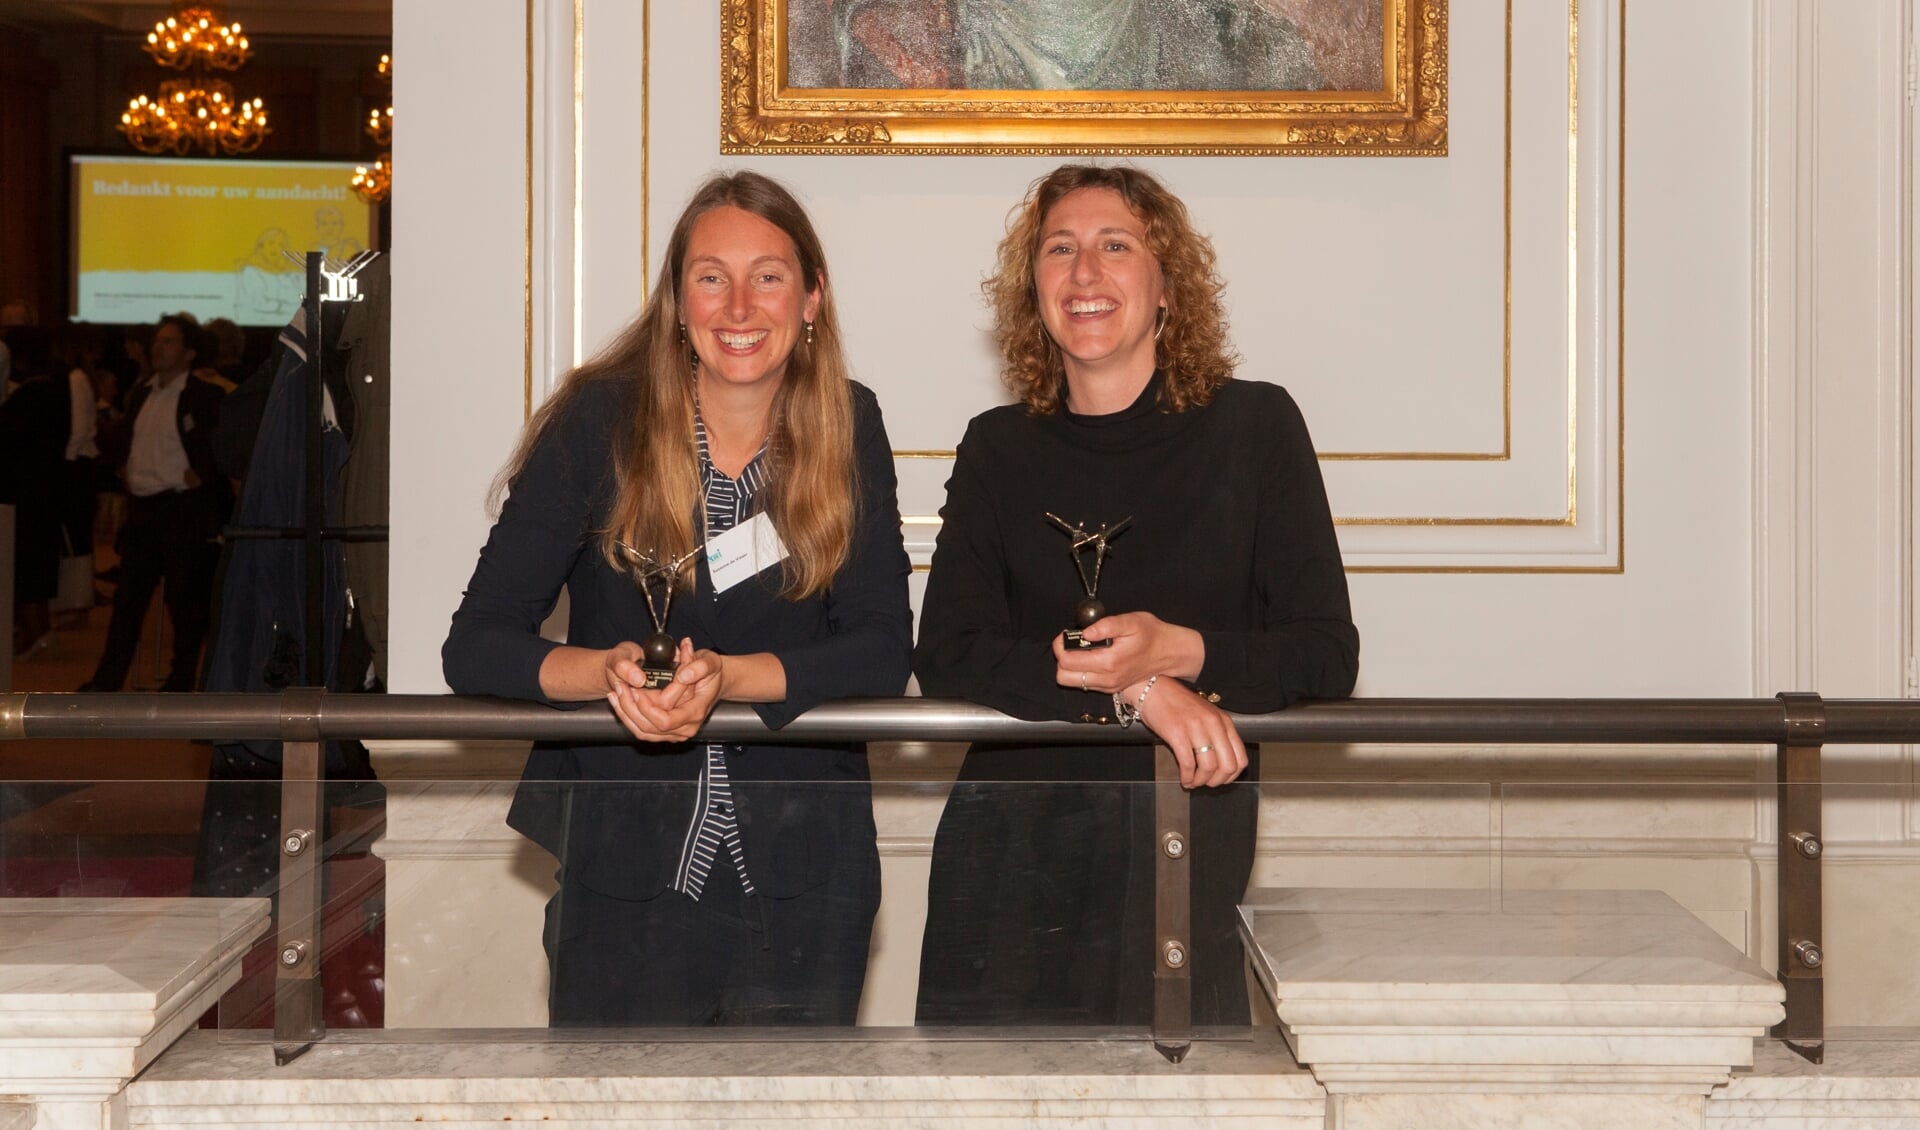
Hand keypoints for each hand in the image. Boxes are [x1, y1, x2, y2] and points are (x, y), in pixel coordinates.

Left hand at [604, 639, 724, 741]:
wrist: (713, 682)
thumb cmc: (711, 672)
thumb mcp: (710, 662)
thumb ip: (700, 667)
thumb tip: (684, 675)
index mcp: (695, 712)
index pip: (666, 721)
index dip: (647, 708)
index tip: (637, 690)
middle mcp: (685, 727)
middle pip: (649, 728)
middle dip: (630, 707)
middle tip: (621, 686)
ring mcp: (675, 732)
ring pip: (642, 731)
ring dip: (624, 712)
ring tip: (616, 692)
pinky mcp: (665, 730)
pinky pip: (641, 730)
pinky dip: (627, 716)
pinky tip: (618, 700)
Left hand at [1053, 611, 1203, 694]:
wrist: (1170, 653)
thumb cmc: (1152, 635)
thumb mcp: (1132, 622)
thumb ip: (1106, 626)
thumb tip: (1085, 632)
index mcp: (1109, 662)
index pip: (1067, 661)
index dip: (1060, 645)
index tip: (1067, 634)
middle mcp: (1107, 679)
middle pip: (1063, 677)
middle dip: (1063, 657)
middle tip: (1073, 642)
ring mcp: (1109, 686)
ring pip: (1072, 682)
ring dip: (1071, 666)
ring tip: (1083, 649)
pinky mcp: (1111, 688)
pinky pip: (1085, 684)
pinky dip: (1082, 671)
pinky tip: (1094, 656)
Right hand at [1134, 679, 1246, 788]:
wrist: (1154, 688)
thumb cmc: (1177, 703)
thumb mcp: (1206, 715)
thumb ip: (1217, 735)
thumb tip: (1221, 764)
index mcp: (1224, 721)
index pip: (1240, 758)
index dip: (1232, 776)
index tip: (1222, 780)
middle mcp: (1213, 724)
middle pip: (1228, 765)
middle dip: (1217, 781)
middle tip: (1207, 784)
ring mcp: (1196, 728)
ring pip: (1209, 767)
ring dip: (1200, 781)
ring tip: (1193, 781)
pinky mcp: (1177, 734)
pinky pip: (1188, 764)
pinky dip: (1187, 777)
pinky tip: (1184, 778)